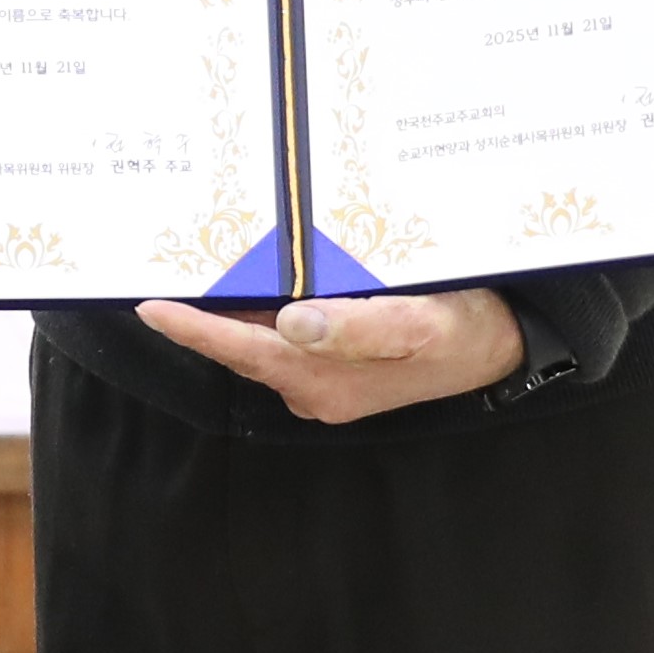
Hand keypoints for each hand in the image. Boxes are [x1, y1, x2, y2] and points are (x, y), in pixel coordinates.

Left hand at [137, 284, 524, 424]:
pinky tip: (252, 278)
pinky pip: (284, 337)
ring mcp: (323, 379)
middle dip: (202, 313)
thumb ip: (358, 326)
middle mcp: (314, 387)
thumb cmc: (465, 330)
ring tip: (193, 265)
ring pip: (260, 339)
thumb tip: (291, 324)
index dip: (194, 330)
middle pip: (242, 346)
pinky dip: (262, 309)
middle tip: (166, 265)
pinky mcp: (336, 365)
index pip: (243, 351)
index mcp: (326, 380)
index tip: (150, 307)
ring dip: (230, 308)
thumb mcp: (421, 324)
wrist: (503, 345)